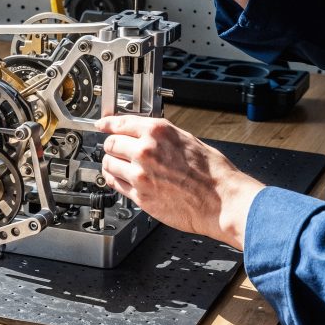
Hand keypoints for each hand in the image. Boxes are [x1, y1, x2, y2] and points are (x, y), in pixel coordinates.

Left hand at [98, 114, 264, 249]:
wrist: (222, 201)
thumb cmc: (212, 172)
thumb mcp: (186, 139)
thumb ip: (160, 135)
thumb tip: (142, 133)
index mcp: (157, 132)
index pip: (119, 123)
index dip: (107, 124)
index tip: (102, 124)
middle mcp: (145, 151)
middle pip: (110, 144)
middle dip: (112, 145)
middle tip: (115, 148)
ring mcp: (140, 175)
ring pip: (108, 164)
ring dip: (111, 163)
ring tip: (119, 165)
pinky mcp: (140, 196)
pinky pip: (116, 184)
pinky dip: (115, 179)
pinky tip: (121, 178)